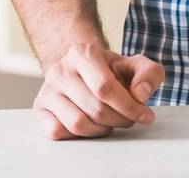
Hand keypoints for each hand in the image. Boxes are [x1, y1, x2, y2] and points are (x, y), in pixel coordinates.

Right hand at [33, 42, 163, 139]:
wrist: (81, 71)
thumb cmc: (110, 72)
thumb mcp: (134, 66)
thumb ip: (149, 74)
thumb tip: (141, 94)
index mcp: (83, 53)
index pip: (105, 88)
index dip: (129, 107)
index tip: (145, 116)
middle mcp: (60, 69)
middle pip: (96, 109)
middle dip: (119, 120)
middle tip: (127, 118)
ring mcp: (47, 89)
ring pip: (78, 124)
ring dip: (101, 130)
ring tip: (108, 122)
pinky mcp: (39, 108)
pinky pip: (57, 132)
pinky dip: (78, 136)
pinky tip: (89, 125)